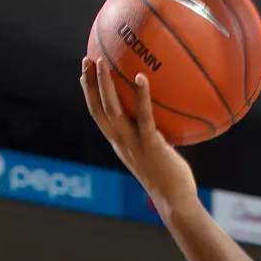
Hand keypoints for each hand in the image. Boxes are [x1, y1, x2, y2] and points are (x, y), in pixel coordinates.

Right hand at [79, 58, 196, 211]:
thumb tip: (165, 119)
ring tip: (103, 61)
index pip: (98, 115)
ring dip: (106, 85)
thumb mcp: (156, 153)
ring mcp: (134, 144)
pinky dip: (141, 96)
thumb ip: (153, 136)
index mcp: (120, 143)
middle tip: (87, 59)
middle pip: (97, 108)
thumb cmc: (170, 179)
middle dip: (90, 83)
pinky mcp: (150, 145)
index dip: (90, 94)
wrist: (175, 201)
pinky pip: (144, 116)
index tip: (85, 74)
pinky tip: (141, 77)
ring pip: (112, 110)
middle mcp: (121, 142)